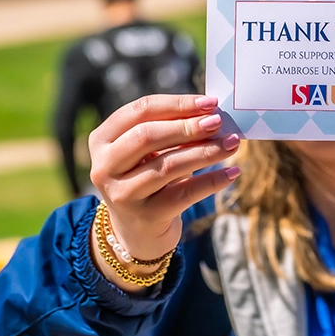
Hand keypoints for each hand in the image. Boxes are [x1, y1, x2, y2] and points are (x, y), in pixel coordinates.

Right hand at [87, 94, 240, 289]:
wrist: (137, 232)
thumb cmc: (146, 178)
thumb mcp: (148, 152)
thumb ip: (170, 130)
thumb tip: (211, 114)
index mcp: (102, 140)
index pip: (140, 111)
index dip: (177, 103)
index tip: (209, 102)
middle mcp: (104, 167)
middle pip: (148, 136)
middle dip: (188, 126)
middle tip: (219, 122)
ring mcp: (123, 194)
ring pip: (168, 165)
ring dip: (206, 151)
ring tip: (232, 143)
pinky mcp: (146, 216)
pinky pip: (186, 193)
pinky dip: (212, 180)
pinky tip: (232, 172)